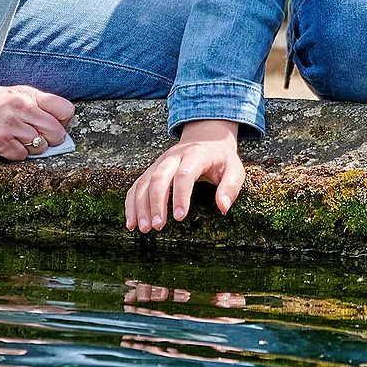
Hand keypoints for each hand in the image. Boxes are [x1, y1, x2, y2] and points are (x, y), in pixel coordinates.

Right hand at [0, 85, 73, 159]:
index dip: (62, 123)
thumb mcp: (9, 97)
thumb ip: (32, 106)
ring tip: (12, 141)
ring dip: (29, 149)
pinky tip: (1, 147)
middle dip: (49, 141)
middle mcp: (22, 106)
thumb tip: (56, 124)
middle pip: (56, 132)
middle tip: (32, 140)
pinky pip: (21, 155)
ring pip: (40, 146)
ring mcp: (11, 123)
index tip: (51, 128)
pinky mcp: (0, 140)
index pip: (65, 109)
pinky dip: (14, 155)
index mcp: (27, 94)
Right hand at [125, 120, 244, 231]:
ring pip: (144, 182)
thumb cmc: (221, 159)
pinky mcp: (151, 170)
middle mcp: (174, 156)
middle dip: (156, 203)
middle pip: (159, 177)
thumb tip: (223, 207)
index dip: (181, 196)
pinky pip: (136, 185)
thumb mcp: (234, 169)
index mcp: (196, 154)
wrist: (207, 138)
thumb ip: (231, 187)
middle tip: (158, 226)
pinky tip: (131, 222)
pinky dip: (131, 204)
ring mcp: (160, 162)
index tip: (179, 217)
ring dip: (141, 206)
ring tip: (144, 229)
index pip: (184, 174)